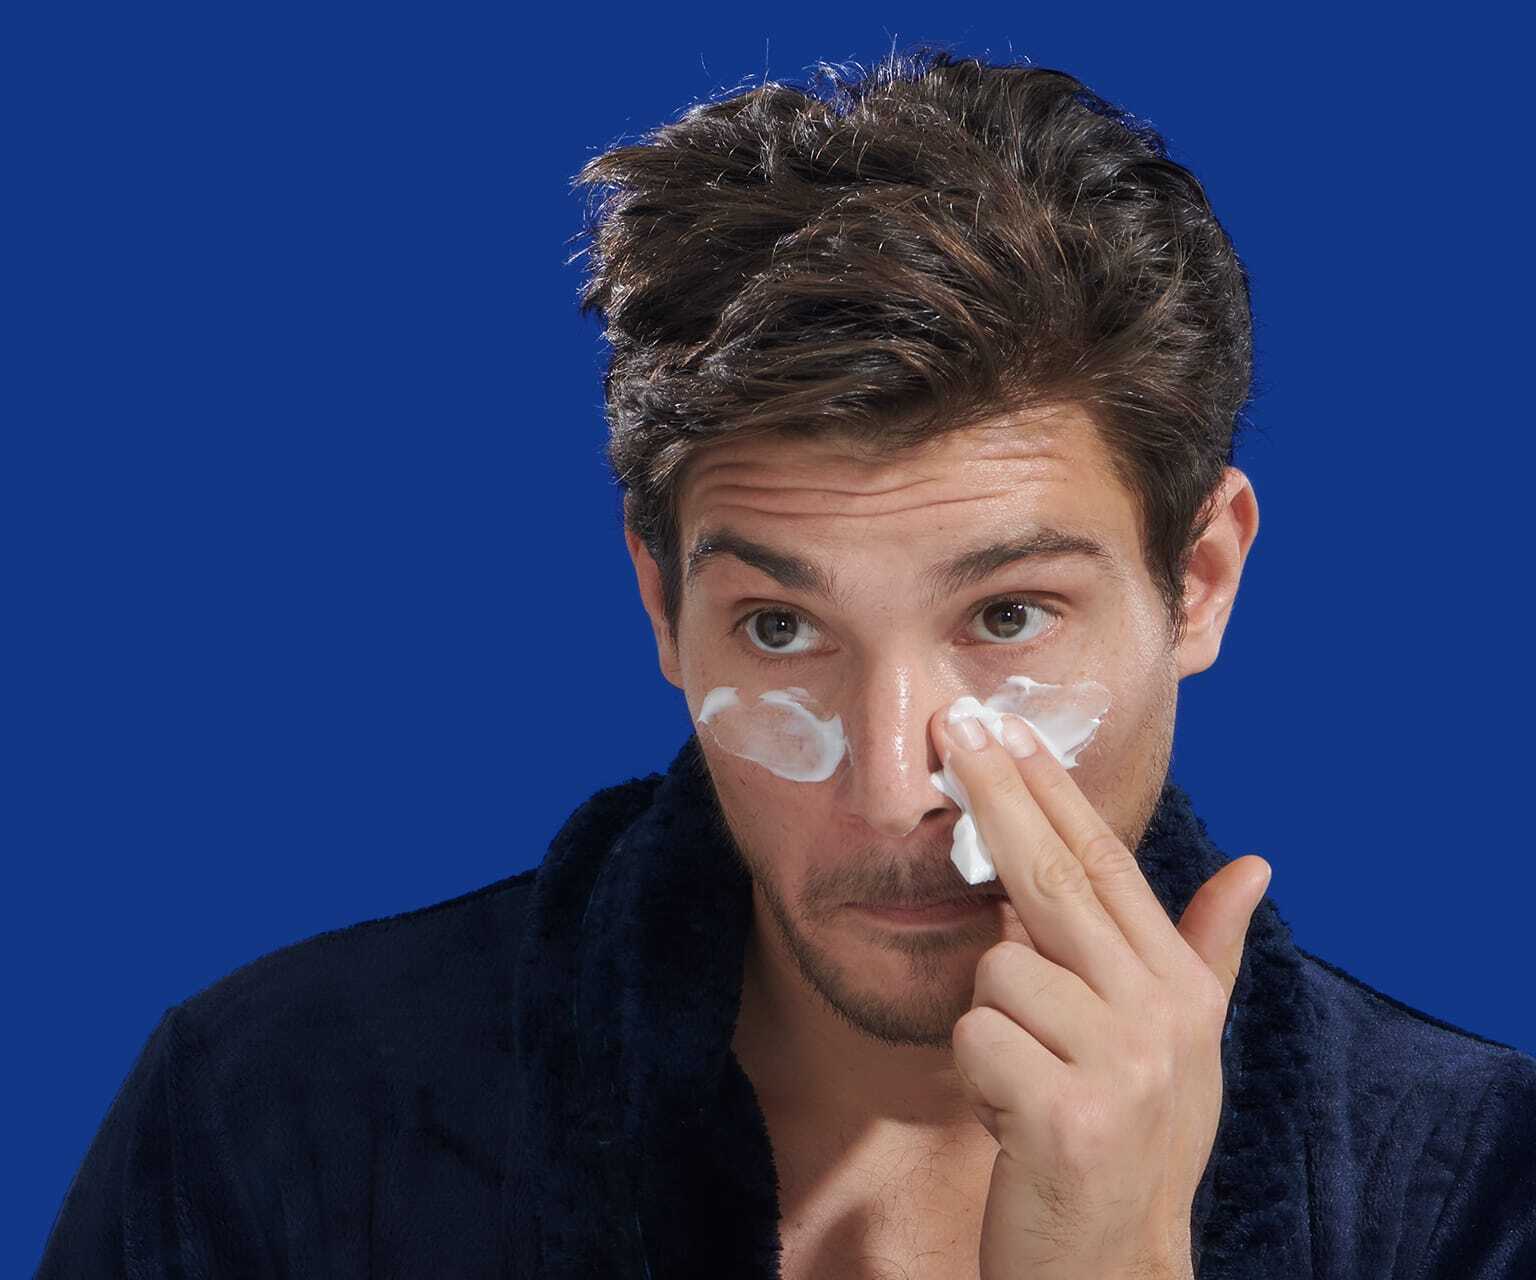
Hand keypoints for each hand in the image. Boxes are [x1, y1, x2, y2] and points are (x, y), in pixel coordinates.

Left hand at [934, 708, 1269, 1279]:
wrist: (1117, 1262)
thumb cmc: (1136, 1139)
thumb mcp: (1185, 1044)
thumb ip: (1205, 949)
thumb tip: (1254, 865)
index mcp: (1179, 986)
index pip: (1108, 863)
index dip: (1053, 789)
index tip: (1008, 728)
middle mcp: (1159, 1014)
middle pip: (1055, 875)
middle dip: (997, 792)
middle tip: (950, 726)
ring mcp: (1118, 1063)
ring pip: (999, 968)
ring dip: (994, 1021)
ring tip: (1026, 1075)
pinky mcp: (1065, 1113)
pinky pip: (976, 1036)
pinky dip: (977, 1073)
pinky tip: (1012, 1112)